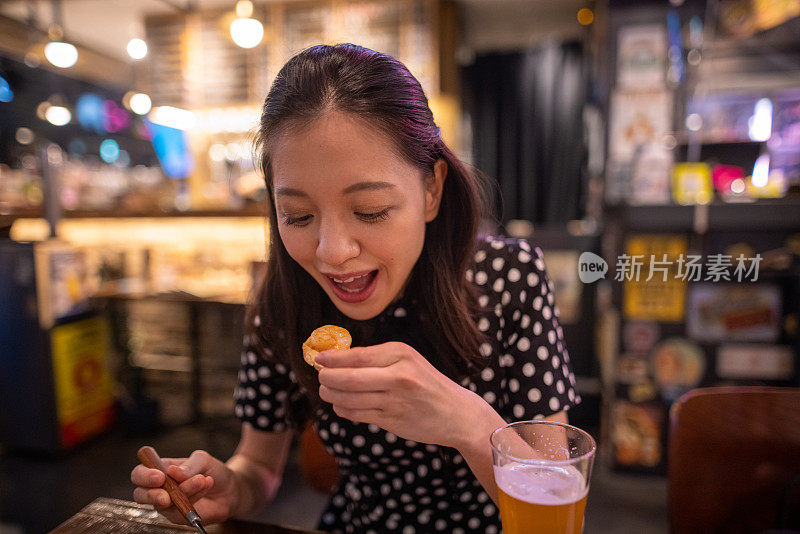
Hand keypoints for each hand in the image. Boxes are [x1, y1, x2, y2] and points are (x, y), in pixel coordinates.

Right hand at [131, 450, 238, 524]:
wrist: (229, 488)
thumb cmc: (211, 471)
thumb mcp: (203, 459)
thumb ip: (189, 464)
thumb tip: (172, 472)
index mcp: (160, 470)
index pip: (140, 473)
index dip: (144, 475)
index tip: (159, 476)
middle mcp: (160, 488)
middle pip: (140, 494)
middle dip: (151, 494)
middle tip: (167, 494)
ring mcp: (168, 504)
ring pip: (163, 504)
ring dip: (183, 491)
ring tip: (201, 480)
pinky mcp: (178, 516)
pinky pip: (179, 511)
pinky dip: (193, 497)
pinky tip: (205, 486)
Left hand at [316, 342, 481, 448]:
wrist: (456, 413)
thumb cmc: (426, 383)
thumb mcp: (408, 361)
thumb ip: (377, 358)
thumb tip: (337, 358)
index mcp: (401, 354)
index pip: (358, 355)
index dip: (333, 358)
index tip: (319, 358)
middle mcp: (399, 376)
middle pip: (350, 378)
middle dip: (327, 378)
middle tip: (319, 377)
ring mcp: (395, 400)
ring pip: (350, 398)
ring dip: (331, 395)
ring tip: (326, 391)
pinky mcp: (392, 420)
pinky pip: (358, 414)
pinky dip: (343, 409)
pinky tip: (340, 405)